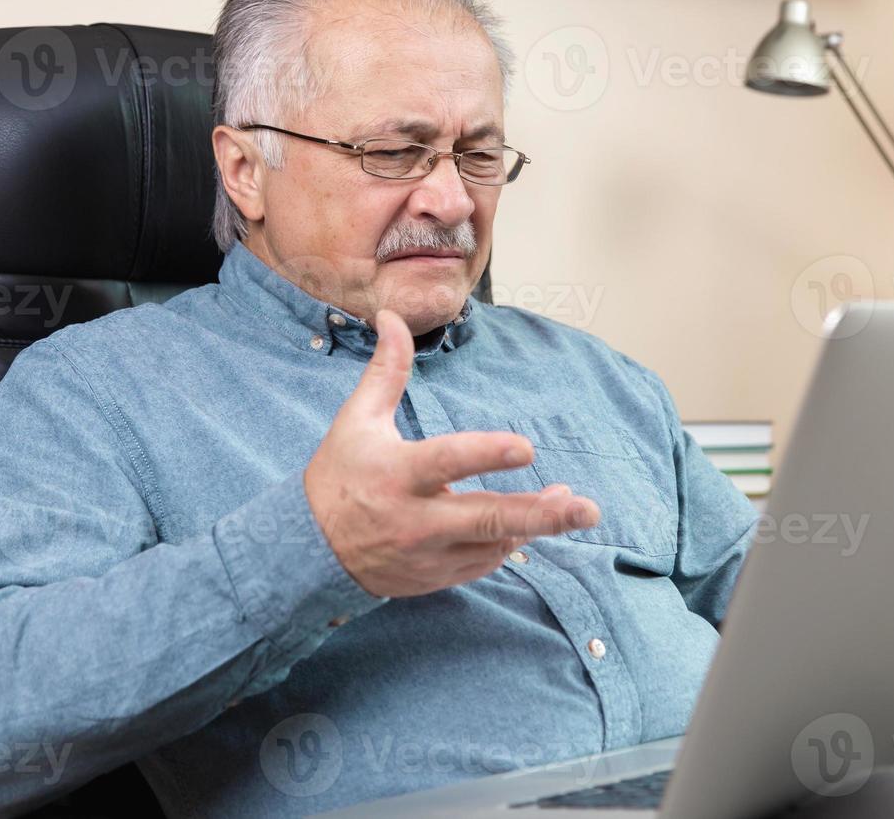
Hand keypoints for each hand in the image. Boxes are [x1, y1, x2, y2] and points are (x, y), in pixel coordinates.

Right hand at [304, 309, 599, 597]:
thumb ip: (386, 371)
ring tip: (571, 506)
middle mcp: (415, 519)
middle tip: (586, 508)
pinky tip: (532, 523)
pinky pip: (484, 562)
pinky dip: (510, 542)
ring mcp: (428, 553)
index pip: (447, 463)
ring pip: (494, 543)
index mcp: (396, 474)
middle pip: (487, 519)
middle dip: (542, 514)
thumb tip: (393, 317)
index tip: (527, 449)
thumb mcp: (357, 420)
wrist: (306, 551)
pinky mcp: (436, 576)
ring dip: (536, 524)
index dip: (487, 456)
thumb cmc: (338, 475)